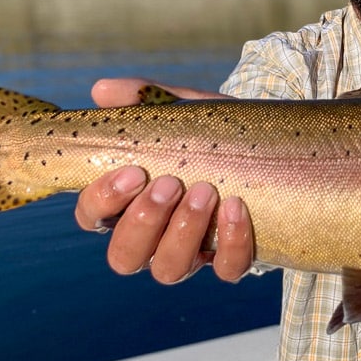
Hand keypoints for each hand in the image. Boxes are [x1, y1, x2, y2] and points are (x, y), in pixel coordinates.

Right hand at [72, 78, 254, 283]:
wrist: (268, 144)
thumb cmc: (206, 131)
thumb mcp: (178, 110)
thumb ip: (143, 98)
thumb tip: (102, 91)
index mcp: (127, 203)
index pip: (92, 217)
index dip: (103, 201)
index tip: (132, 171)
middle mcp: (152, 237)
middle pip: (125, 256)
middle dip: (144, 221)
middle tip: (169, 184)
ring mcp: (191, 254)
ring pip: (169, 269)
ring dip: (183, 231)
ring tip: (204, 190)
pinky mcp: (230, 260)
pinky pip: (226, 269)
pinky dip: (231, 243)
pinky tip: (235, 206)